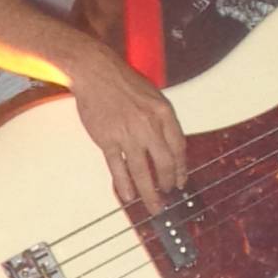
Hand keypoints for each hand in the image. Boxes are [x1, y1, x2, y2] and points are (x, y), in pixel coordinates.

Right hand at [69, 43, 186, 215]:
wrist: (95, 72)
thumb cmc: (122, 81)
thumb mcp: (152, 95)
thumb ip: (161, 120)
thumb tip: (167, 145)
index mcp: (164, 113)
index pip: (179, 147)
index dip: (182, 167)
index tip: (181, 180)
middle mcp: (149, 125)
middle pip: (165, 163)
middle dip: (169, 183)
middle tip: (168, 194)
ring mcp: (127, 134)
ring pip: (142, 170)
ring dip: (150, 192)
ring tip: (154, 206)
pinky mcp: (107, 139)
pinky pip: (117, 167)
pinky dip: (124, 184)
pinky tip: (129, 196)